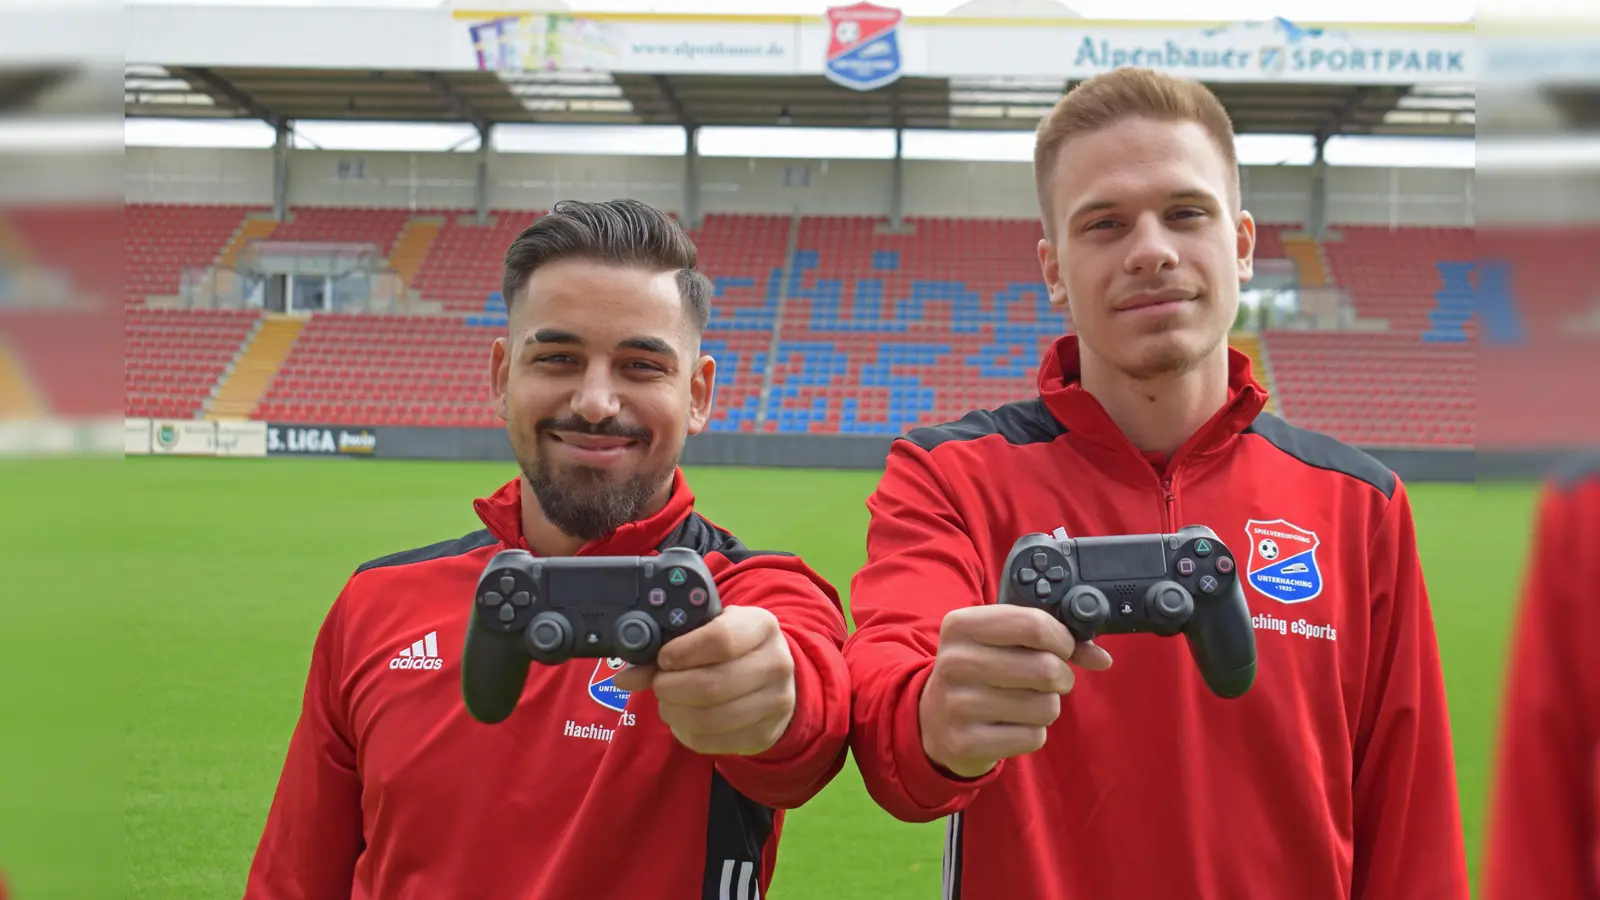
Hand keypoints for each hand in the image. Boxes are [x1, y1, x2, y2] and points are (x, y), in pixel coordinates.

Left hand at [610, 605, 796, 756]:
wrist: (773, 677)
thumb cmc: (733, 648)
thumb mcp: (708, 633)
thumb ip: (669, 648)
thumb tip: (625, 677)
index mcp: (761, 626)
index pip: (721, 639)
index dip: (684, 652)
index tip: (663, 659)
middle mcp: (776, 663)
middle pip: (712, 684)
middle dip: (672, 687)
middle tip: (658, 685)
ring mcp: (776, 701)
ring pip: (711, 718)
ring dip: (676, 713)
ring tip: (668, 703)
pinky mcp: (765, 733)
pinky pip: (714, 742)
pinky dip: (687, 733)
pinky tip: (683, 719)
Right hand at [919, 604, 1112, 778]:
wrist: (933, 720)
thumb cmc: (979, 672)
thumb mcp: (1001, 642)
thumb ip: (1053, 640)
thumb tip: (1103, 659)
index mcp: (961, 625)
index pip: (1032, 624)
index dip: (1062, 638)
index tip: (1063, 646)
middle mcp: (954, 662)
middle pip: (1044, 668)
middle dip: (1061, 675)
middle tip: (1052, 678)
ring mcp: (957, 704)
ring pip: (1044, 706)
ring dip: (1049, 705)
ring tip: (1029, 702)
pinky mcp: (966, 741)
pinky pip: (1032, 737)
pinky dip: (1034, 732)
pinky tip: (1013, 724)